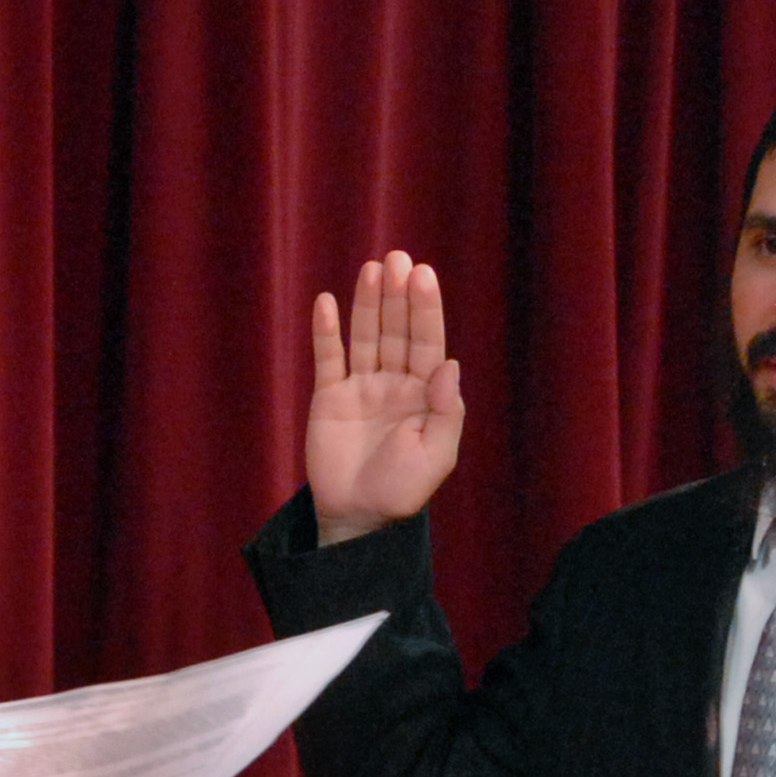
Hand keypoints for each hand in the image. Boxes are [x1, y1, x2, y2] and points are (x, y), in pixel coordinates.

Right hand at [306, 252, 464, 544]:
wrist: (358, 518)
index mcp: (425, 394)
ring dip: (368, 303)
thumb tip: (449, 363)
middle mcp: (394, 383)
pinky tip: (327, 302)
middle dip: (398, 295)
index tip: (422, 275)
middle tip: (397, 258)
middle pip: (397, 330)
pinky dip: (326, 331)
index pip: (427, 342)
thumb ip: (447, 410)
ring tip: (371, 268)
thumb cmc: (402, 490)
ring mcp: (361, 387)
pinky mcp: (329, 397)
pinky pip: (328, 358)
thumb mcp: (437, 455)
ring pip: (365, 336)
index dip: (425, 308)